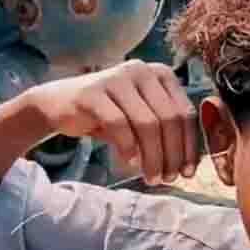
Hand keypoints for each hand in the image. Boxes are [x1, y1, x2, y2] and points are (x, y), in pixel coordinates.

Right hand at [27, 60, 198, 184]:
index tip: (189, 173)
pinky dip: (128, 148)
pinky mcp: (93, 91)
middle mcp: (142, 70)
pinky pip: (119, 125)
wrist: (59, 106)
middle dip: (172, 155)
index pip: (186, 113)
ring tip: (151, 177)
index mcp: (162, 74)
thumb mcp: (144, 119)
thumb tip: (191, 164)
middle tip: (168, 178)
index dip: (190, 146)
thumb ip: (167, 131)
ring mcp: (117, 77)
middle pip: (170, 119)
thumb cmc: (109, 115)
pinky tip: (130, 163)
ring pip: (148, 124)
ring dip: (153, 157)